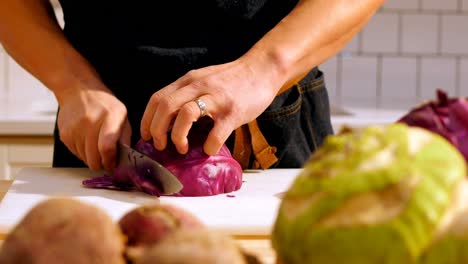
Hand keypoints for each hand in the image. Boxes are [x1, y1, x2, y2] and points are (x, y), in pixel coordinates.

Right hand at [57, 85, 131, 170]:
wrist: (78, 90)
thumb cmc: (104, 104)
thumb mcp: (122, 115)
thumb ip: (124, 137)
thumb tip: (125, 159)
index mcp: (109, 116)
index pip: (107, 147)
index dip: (110, 161)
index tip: (113, 165)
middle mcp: (90, 122)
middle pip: (94, 157)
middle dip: (102, 164)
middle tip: (106, 160)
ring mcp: (74, 128)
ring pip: (84, 159)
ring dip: (92, 158)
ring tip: (96, 146)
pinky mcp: (64, 134)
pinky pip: (76, 154)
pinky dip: (83, 152)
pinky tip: (87, 141)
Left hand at [140, 57, 280, 155]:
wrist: (262, 68)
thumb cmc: (233, 79)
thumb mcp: (204, 80)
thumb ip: (188, 94)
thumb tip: (171, 120)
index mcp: (189, 80)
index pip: (157, 98)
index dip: (146, 120)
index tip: (147, 136)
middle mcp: (199, 86)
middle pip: (166, 106)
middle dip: (157, 130)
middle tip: (161, 145)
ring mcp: (216, 99)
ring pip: (185, 115)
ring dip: (177, 136)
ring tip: (182, 148)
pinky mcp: (233, 112)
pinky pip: (215, 133)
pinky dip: (208, 146)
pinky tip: (209, 150)